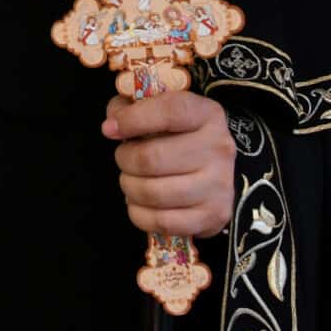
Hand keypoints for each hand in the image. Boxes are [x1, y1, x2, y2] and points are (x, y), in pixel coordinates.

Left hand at [103, 91, 237, 238]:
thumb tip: (112, 128)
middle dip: (124, 159)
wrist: (216, 168)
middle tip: (124, 159)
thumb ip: (131, 108)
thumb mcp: (159, 109)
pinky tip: (140, 203)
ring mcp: (220, 185)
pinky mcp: (214, 215)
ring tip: (131, 180)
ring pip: (153, 193)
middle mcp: (218, 148)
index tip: (110, 130)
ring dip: (129, 187)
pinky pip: (162, 222)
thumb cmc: (178, 135)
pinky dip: (140, 214)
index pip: (169, 112)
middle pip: (151, 158)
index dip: (133, 120)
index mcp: (206, 115)